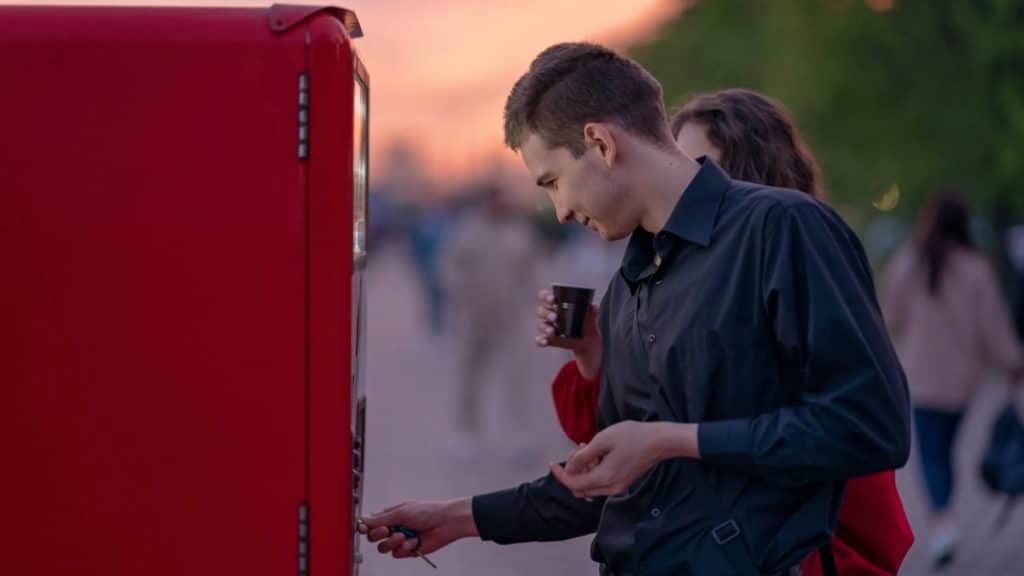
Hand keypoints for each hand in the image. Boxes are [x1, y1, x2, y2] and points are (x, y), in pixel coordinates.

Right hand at [357, 498, 477, 557]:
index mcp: (390, 514)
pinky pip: (397, 554)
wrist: (445, 523)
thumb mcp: (401, 512)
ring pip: (383, 548)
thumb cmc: (426, 512)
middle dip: (378, 534)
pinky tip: (415, 541)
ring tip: (404, 535)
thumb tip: (362, 521)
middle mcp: (393, 527)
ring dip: (392, 542)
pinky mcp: (408, 550)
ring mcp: (400, 539)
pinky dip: (405, 548)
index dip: (364, 526)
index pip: (370, 522)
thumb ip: (380, 519)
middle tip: (386, 530)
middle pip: (373, 536)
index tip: (362, 528)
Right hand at [534, 288, 601, 378]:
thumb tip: (594, 306)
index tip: (552, 299)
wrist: (588, 341)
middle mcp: (550, 314)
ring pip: (541, 325)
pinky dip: (541, 340)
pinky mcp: (549, 339)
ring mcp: (549, 327)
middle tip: (554, 317)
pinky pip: (540, 339)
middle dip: (546, 313)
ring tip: (552, 332)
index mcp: (558, 304)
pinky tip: (546, 341)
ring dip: (545, 328)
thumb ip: (592, 311)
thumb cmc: (586, 323)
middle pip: (541, 311)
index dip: (546, 296)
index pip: (546, 296)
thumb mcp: (590, 317)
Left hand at [549, 421, 693, 497]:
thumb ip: (582, 457)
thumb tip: (568, 469)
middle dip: (573, 470)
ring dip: (584, 469)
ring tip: (588, 447)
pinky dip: (594, 469)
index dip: (560, 474)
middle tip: (578, 449)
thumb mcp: (602, 441)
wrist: (659, 441)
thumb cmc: (632, 437)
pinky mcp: (623, 482)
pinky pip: (601, 481)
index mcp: (604, 478)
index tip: (551, 463)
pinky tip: (597, 452)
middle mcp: (610, 488)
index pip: (573, 483)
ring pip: (590, 484)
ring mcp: (618, 487)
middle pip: (580, 487)